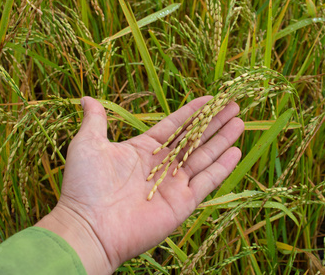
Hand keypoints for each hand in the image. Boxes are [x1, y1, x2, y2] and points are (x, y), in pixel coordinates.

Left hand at [35, 96, 243, 273]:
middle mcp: (161, 166)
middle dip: (214, 122)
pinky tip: (236, 151)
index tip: (210, 98)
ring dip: (222, 140)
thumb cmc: (85, 185)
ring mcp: (173, 185)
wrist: (89, 226)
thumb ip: (95, 121)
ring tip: (240, 122)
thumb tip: (86, 98)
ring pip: (204, 157)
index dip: (192, 112)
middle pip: (194, 139)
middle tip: (234, 105)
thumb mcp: (88, 144)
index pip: (174, 126)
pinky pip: (207, 182)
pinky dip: (222, 167)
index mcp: (142, 150)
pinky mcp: (182, 203)